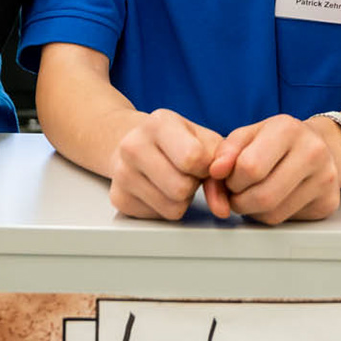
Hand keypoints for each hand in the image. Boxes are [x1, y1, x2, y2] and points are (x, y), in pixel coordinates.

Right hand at [108, 108, 223, 220]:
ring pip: (172, 208)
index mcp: (158, 124)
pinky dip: (165, 207)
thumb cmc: (178, 141)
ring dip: (181, 199)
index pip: (192, 158)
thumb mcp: (205, 140)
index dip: (205, 166)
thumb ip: (222, 167)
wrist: (137, 142)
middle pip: (181, 188)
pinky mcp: (119, 198)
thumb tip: (222, 208)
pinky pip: (159, 217)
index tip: (201, 160)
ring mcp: (121, 173)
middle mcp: (133, 146)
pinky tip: (159, 189)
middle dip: (192, 185)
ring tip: (173, 179)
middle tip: (185, 172)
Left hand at [205, 115, 340, 224]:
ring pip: (273, 214)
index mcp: (288, 129)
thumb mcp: (248, 135)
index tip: (230, 177)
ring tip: (254, 194)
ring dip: (252, 211)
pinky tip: (273, 199)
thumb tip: (215, 172)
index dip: (231, 180)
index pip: (250, 168)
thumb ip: (225, 152)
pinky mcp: (328, 201)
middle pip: (262, 196)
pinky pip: (286, 220)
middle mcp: (312, 151)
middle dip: (239, 201)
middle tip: (237, 192)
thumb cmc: (277, 141)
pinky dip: (270, 215)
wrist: (320, 145)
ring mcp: (325, 178)